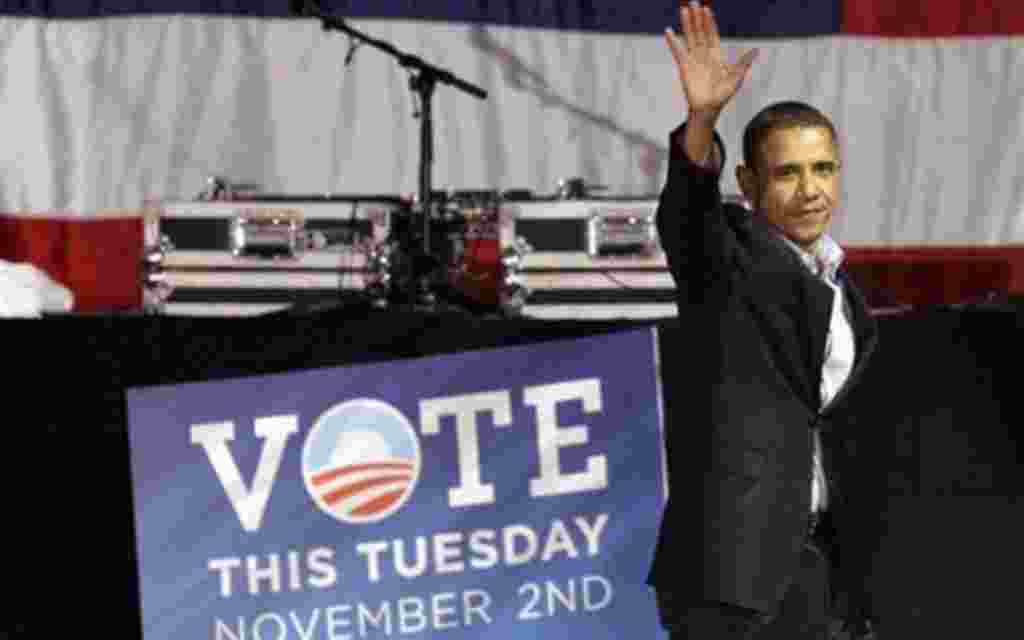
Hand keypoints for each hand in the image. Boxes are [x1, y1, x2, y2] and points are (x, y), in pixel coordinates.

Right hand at [665, 1, 757, 119]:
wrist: (708, 110)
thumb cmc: (722, 96)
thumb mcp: (736, 78)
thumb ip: (743, 63)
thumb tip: (756, 50)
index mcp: (716, 56)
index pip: (712, 35)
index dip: (709, 22)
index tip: (706, 9)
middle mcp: (704, 55)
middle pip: (700, 32)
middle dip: (697, 18)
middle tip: (693, 2)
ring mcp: (693, 60)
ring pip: (690, 38)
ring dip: (687, 24)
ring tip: (684, 10)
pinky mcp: (684, 68)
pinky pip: (678, 52)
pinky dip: (673, 42)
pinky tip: (668, 32)